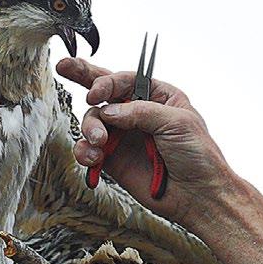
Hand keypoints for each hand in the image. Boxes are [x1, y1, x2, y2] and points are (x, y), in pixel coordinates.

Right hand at [56, 57, 234, 223]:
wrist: (199, 195)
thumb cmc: (199, 155)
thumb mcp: (177, 123)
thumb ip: (140, 112)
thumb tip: (107, 110)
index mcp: (157, 96)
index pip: (124, 80)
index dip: (106, 82)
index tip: (96, 94)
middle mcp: (136, 113)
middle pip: (102, 92)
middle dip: (82, 77)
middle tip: (63, 68)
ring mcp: (123, 136)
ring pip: (92, 122)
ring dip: (89, 129)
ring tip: (99, 143)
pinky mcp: (113, 159)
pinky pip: (89, 150)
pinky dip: (85, 152)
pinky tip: (93, 158)